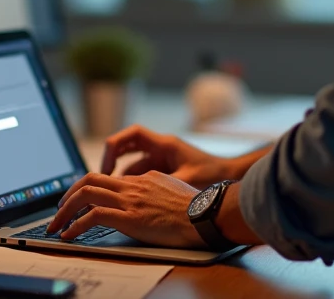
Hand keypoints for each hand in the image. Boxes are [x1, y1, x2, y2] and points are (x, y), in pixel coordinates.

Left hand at [44, 171, 204, 247]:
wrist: (205, 215)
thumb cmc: (196, 209)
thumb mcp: (173, 190)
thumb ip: (156, 190)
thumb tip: (148, 199)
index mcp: (143, 179)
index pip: (106, 178)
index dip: (87, 189)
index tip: (78, 201)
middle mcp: (132, 185)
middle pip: (89, 180)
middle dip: (68, 195)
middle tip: (59, 210)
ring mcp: (130, 200)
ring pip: (86, 194)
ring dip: (65, 210)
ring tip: (56, 225)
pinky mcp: (129, 217)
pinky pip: (94, 216)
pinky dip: (76, 226)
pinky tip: (69, 236)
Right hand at [101, 125, 233, 186]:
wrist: (230, 176)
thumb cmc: (212, 176)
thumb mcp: (186, 179)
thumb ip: (162, 183)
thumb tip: (137, 192)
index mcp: (165, 145)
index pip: (133, 135)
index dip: (115, 146)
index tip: (107, 166)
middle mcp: (162, 148)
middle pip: (128, 146)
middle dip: (113, 162)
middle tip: (102, 181)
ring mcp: (163, 158)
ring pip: (134, 163)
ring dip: (123, 176)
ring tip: (113, 194)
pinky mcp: (165, 169)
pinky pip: (143, 172)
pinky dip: (134, 183)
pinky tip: (130, 198)